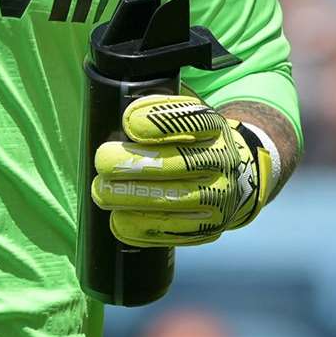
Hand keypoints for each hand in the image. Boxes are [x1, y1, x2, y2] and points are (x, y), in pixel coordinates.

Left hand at [91, 89, 274, 247]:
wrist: (234, 177)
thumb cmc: (191, 140)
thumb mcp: (183, 113)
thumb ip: (157, 106)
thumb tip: (115, 109)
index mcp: (215, 127)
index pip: (192, 120)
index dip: (159, 121)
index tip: (127, 123)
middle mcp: (222, 161)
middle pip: (177, 163)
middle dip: (134, 163)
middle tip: (102, 162)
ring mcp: (220, 197)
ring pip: (173, 199)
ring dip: (132, 198)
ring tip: (101, 192)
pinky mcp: (210, 227)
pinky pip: (173, 230)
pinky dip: (141, 227)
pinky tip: (118, 221)